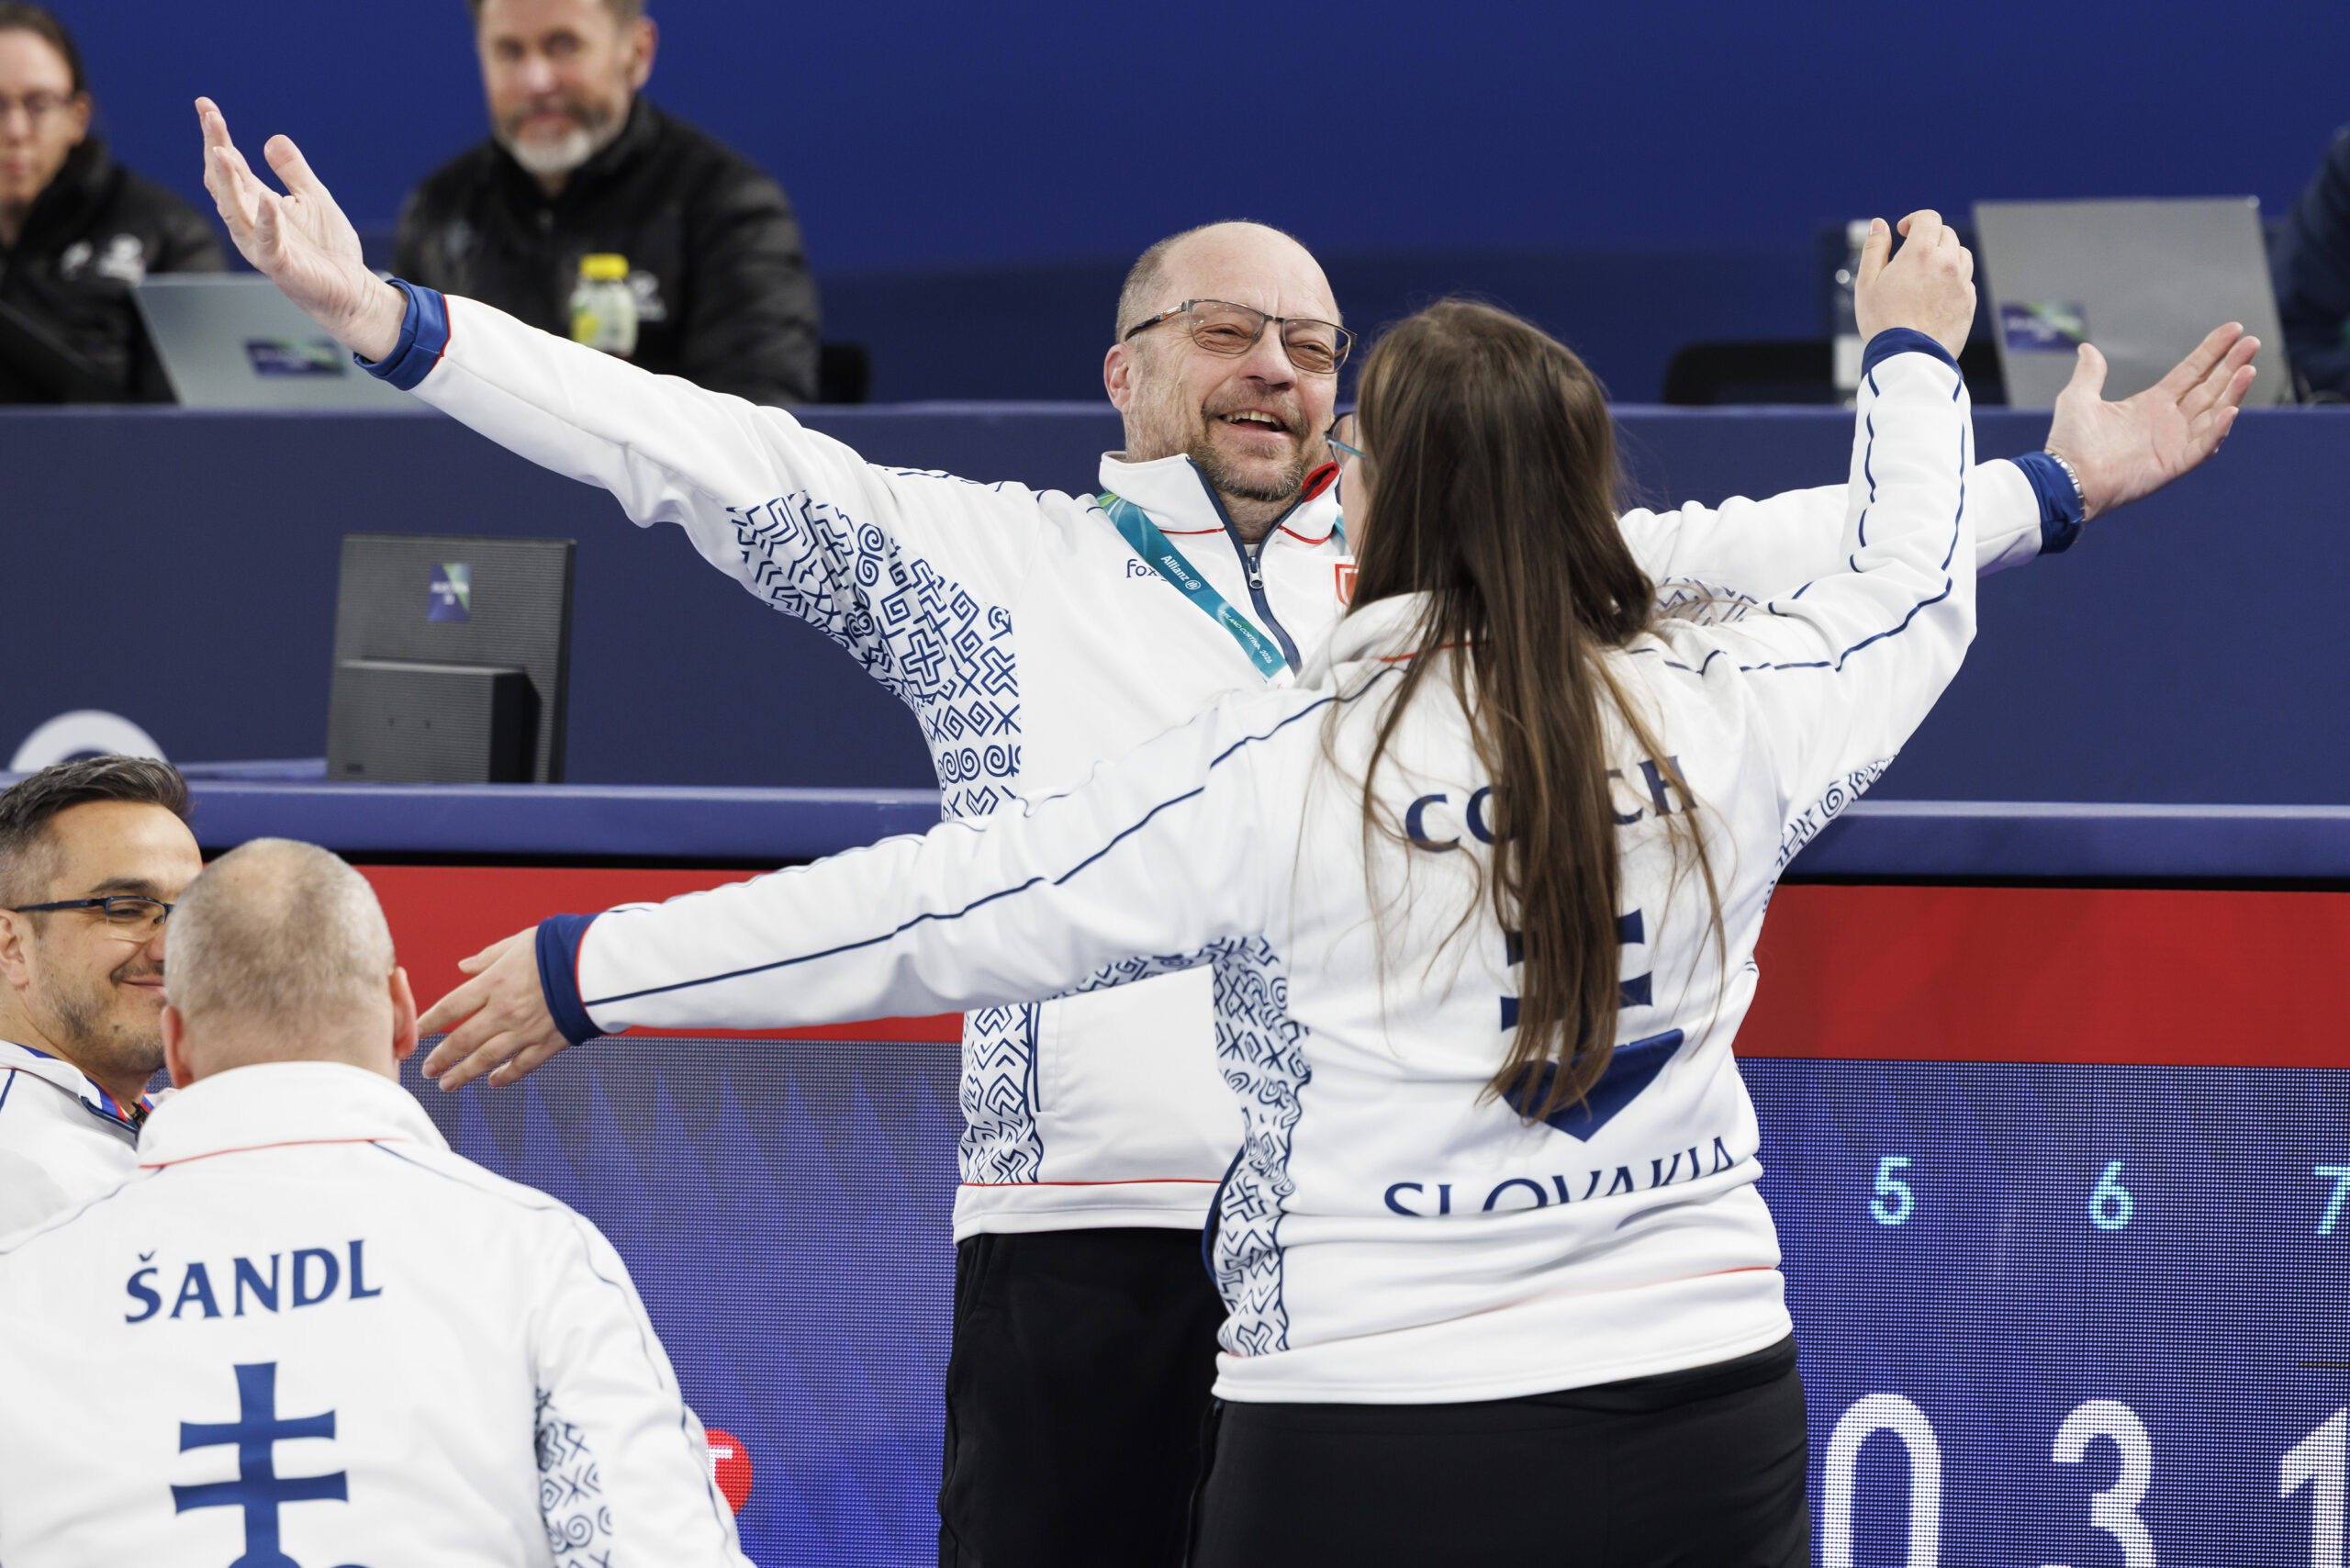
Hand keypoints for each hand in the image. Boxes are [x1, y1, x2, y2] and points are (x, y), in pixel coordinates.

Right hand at [196, 97, 404, 361]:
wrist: (351, 290)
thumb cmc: (328, 247)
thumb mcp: (314, 197)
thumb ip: (294, 170)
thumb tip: (273, 139)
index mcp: (257, 203)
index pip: (230, 165)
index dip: (217, 135)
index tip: (205, 105)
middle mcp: (251, 222)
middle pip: (223, 182)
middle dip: (215, 149)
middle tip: (210, 117)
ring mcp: (262, 245)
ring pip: (235, 210)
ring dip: (228, 181)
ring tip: (221, 151)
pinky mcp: (280, 266)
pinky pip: (268, 243)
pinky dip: (268, 221)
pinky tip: (268, 200)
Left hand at [415, 928, 576, 1089]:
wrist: (602, 965)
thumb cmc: (562, 947)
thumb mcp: (520, 942)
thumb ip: (488, 956)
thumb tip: (463, 967)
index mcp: (495, 982)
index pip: (450, 1007)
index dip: (428, 1022)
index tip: (415, 1033)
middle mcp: (505, 1010)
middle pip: (462, 1039)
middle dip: (441, 1056)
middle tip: (426, 1069)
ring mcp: (526, 1030)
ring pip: (486, 1059)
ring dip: (463, 1074)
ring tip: (447, 1084)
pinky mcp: (549, 1042)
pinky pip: (522, 1066)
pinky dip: (505, 1076)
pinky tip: (493, 1081)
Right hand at [1852, 210, 1977, 359]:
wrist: (1908, 358)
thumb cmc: (1883, 323)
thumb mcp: (1867, 283)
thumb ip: (1874, 249)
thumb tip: (1879, 225)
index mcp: (1920, 254)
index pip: (1928, 219)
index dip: (1914, 220)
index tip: (1903, 231)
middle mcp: (1947, 264)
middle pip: (1947, 234)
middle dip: (1929, 237)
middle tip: (1912, 253)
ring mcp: (1961, 283)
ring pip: (1961, 255)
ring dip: (1946, 255)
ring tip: (1927, 272)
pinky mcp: (1968, 303)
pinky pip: (1965, 281)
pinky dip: (1953, 279)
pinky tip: (1936, 293)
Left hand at [2043, 322, 2258, 521]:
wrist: (2065, 478)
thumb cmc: (2070, 444)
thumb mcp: (2078, 398)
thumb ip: (2090, 373)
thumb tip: (2087, 348)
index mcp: (2151, 403)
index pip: (2191, 371)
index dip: (2212, 351)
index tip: (2234, 329)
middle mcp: (2168, 421)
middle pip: (2210, 388)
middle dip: (2232, 365)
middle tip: (2253, 342)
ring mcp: (2174, 442)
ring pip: (2214, 413)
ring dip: (2233, 392)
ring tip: (2249, 369)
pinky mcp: (2173, 464)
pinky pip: (2203, 446)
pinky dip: (2217, 430)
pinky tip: (2230, 410)